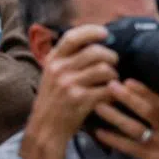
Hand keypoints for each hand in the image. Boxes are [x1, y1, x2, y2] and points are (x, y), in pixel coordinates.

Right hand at [19, 25, 118, 158]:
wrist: (45, 126)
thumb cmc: (52, 99)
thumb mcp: (51, 73)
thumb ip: (66, 58)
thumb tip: (91, 41)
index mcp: (53, 59)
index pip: (72, 37)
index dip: (91, 31)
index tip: (104, 33)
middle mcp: (60, 69)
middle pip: (95, 52)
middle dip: (110, 57)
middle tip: (112, 63)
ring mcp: (70, 84)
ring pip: (105, 70)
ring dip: (113, 76)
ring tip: (111, 82)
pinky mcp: (81, 100)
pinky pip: (107, 90)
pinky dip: (113, 93)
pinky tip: (110, 96)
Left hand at [93, 80, 158, 158]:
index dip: (143, 90)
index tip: (126, 80)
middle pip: (147, 110)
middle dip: (126, 97)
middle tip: (109, 86)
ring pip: (135, 128)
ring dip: (114, 116)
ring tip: (98, 106)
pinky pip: (130, 147)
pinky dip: (113, 140)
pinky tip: (99, 132)